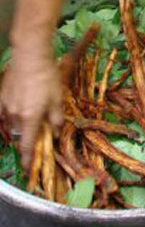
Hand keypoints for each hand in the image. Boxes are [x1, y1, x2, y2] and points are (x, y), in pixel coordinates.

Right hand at [1, 48, 62, 169]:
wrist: (30, 57)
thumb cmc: (47, 78)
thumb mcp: (57, 100)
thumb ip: (56, 120)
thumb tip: (56, 134)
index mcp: (30, 118)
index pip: (27, 145)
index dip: (28, 159)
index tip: (29, 169)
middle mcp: (14, 115)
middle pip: (19, 135)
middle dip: (27, 139)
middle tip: (37, 136)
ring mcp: (5, 106)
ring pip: (11, 125)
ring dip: (19, 127)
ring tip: (29, 119)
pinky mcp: (0, 97)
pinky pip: (2, 115)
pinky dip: (8, 118)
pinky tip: (15, 114)